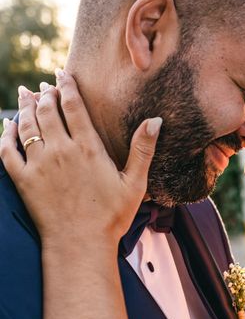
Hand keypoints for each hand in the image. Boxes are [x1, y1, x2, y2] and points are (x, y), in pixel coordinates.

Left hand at [0, 72, 160, 250]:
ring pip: (27, 125)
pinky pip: (7, 150)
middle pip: (47, 111)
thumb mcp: (135, 183)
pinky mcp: (23, 180)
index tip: (63, 74)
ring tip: (25, 94)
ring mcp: (38, 165)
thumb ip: (143, 150)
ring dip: (25, 107)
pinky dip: (5, 134)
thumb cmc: (112, 216)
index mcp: (88, 148)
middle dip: (45, 93)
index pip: (73, 107)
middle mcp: (60, 151)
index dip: (67, 87)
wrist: (80, 244)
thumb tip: (156, 120)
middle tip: (45, 84)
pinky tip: (7, 125)